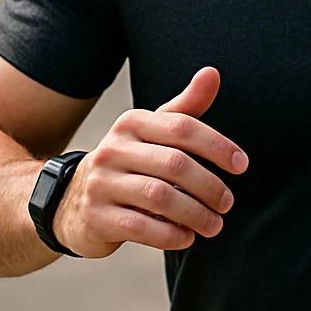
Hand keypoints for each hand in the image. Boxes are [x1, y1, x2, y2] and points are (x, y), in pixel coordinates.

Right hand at [53, 66, 247, 257]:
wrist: (70, 202)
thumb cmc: (128, 164)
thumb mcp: (153, 133)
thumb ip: (185, 108)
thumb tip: (212, 72)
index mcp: (132, 123)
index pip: (182, 127)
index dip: (217, 145)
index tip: (241, 165)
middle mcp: (112, 149)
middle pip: (175, 164)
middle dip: (210, 186)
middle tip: (227, 203)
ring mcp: (101, 184)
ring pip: (160, 197)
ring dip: (196, 214)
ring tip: (214, 224)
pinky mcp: (95, 218)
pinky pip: (141, 227)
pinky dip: (171, 235)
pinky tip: (186, 238)